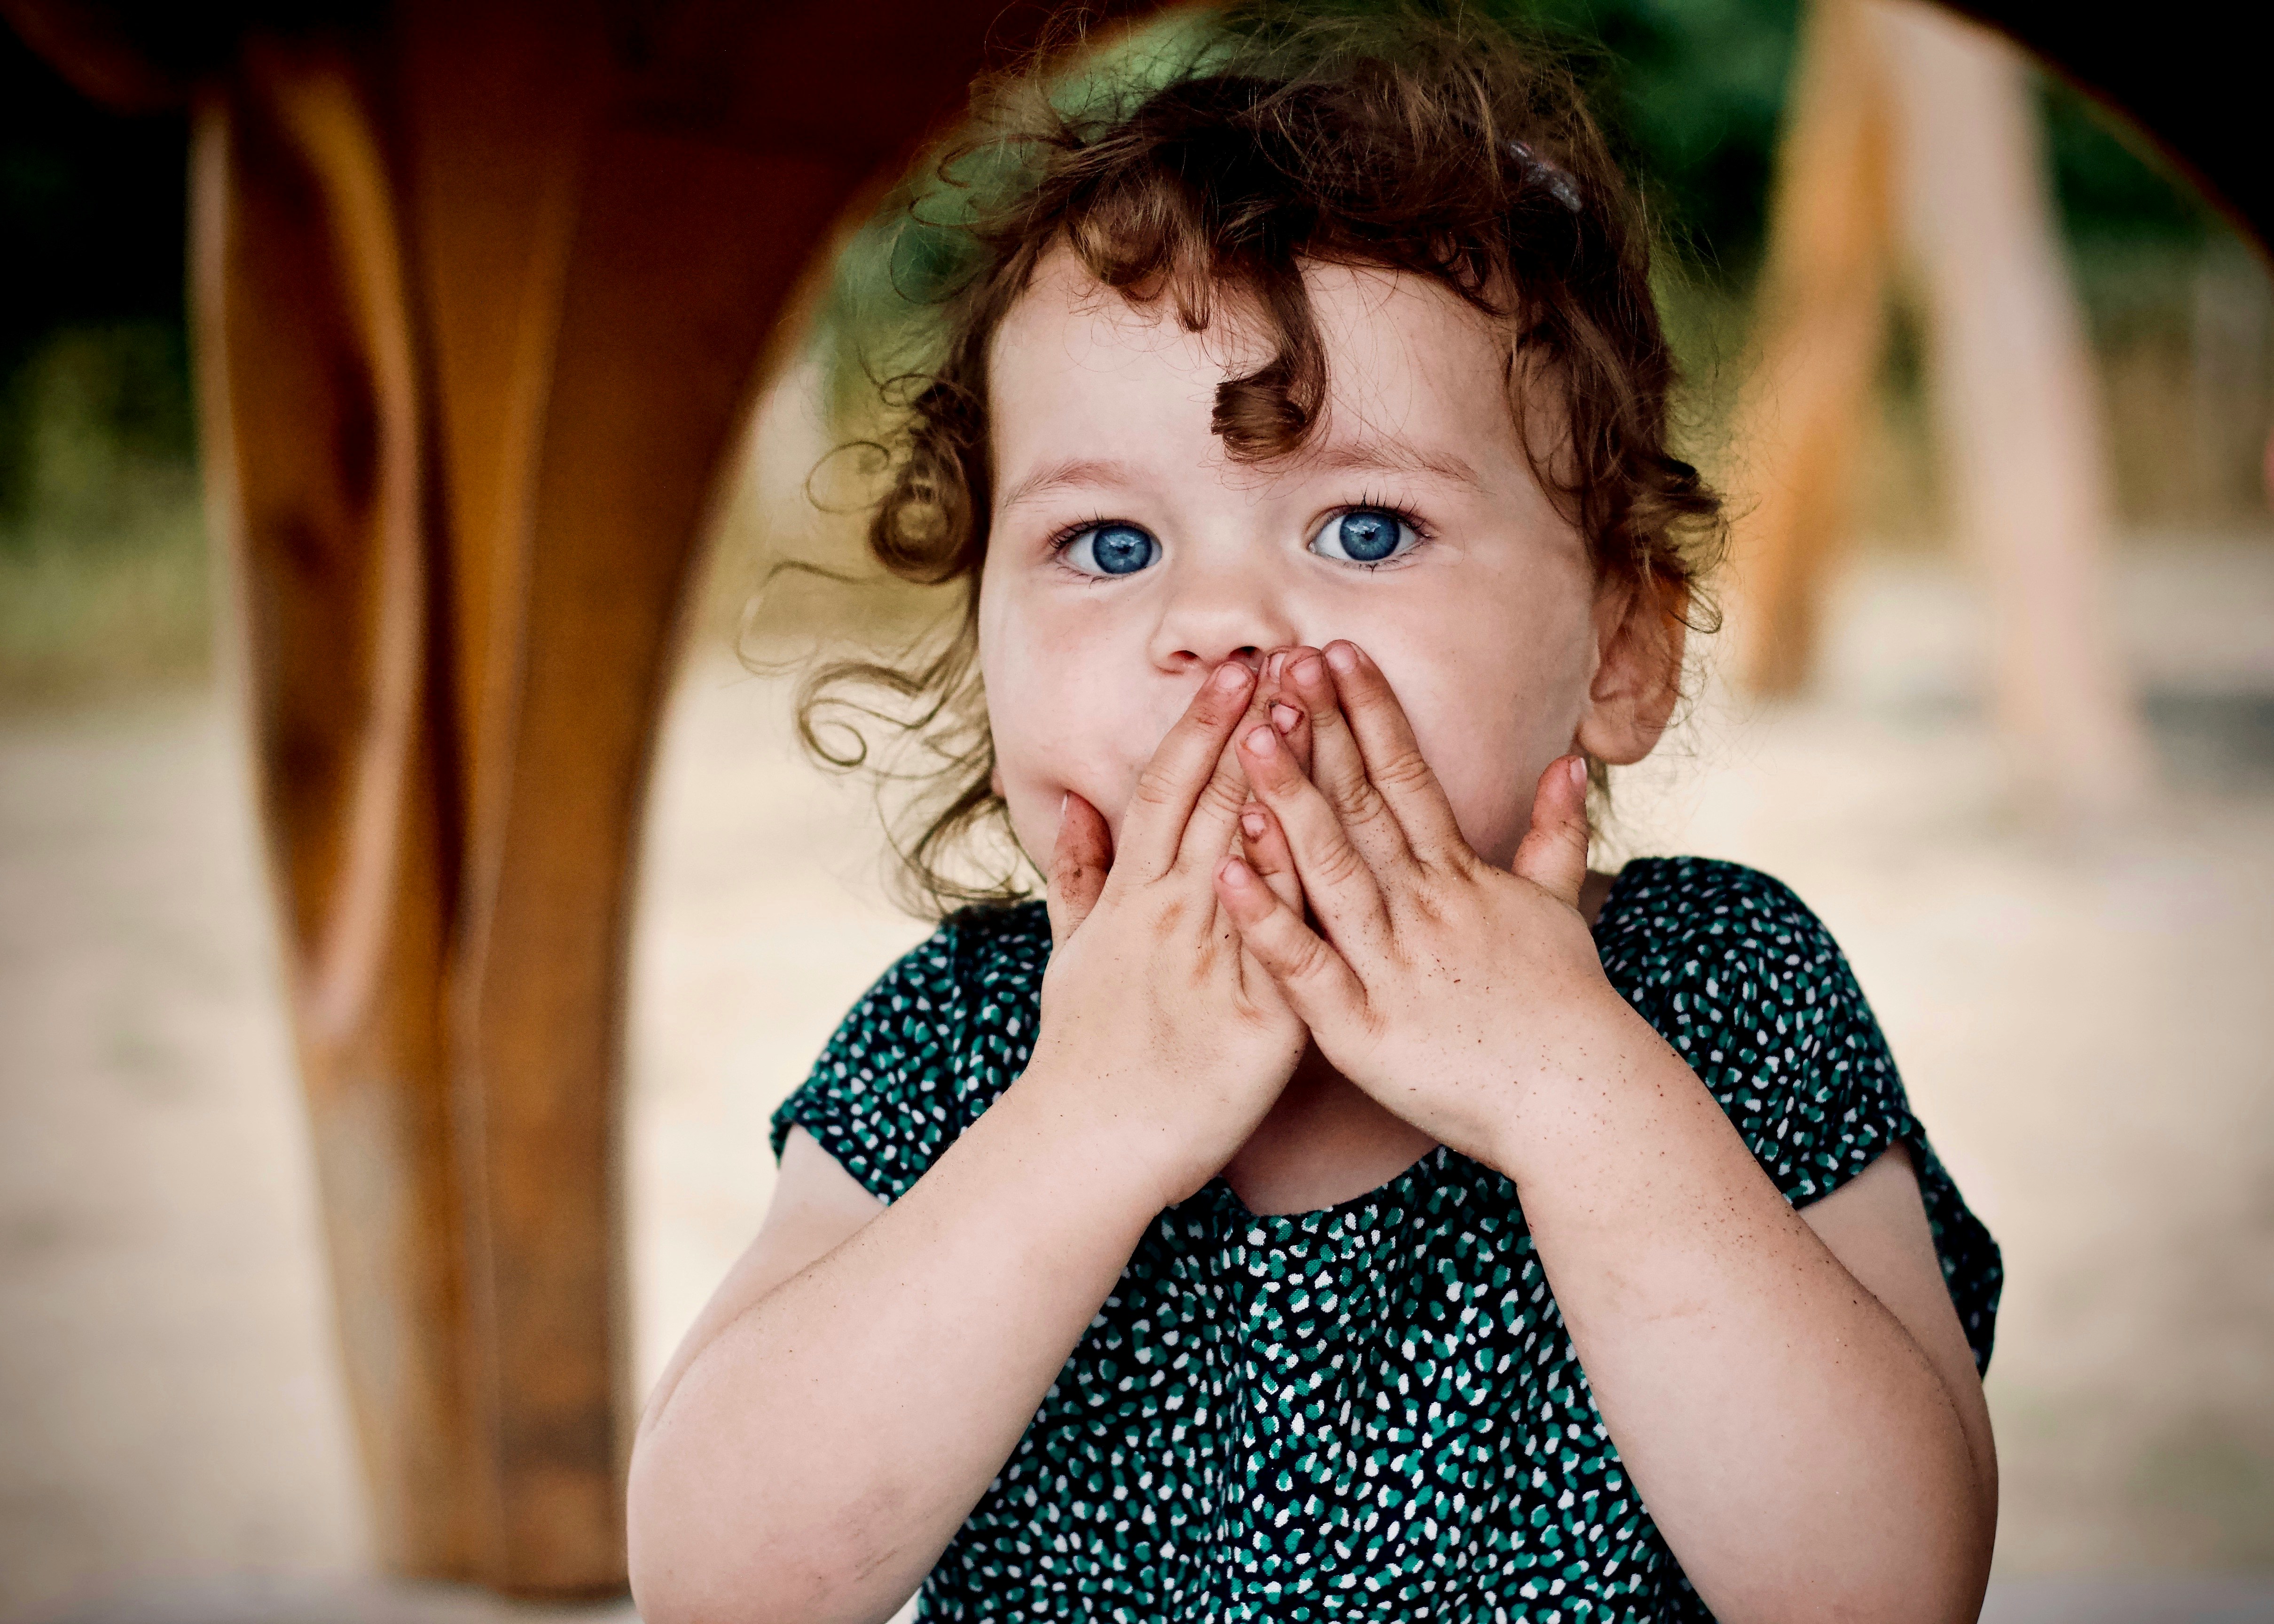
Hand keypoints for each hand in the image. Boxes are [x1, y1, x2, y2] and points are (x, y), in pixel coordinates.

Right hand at [1025, 659, 1308, 1206]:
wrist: (1088, 1148)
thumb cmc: (1084, 1053)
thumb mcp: (1069, 954)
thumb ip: (1078, 876)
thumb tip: (1072, 806)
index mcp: (1131, 899)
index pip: (1168, 790)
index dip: (1201, 726)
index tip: (1235, 669)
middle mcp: (1168, 917)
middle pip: (1216, 804)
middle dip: (1254, 727)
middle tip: (1291, 658)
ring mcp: (1211, 965)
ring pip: (1254, 854)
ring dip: (1286, 780)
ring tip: (1316, 714)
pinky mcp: (1257, 1022)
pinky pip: (1288, 948)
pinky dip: (1300, 890)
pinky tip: (1327, 837)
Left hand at [1211, 642, 1639, 1169]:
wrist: (1579, 1103)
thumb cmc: (1564, 1008)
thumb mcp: (1560, 909)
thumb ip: (1554, 832)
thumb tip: (1569, 760)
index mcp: (1460, 879)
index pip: (1407, 776)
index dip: (1370, 711)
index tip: (1336, 650)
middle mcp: (1424, 910)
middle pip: (1362, 807)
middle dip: (1320, 732)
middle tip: (1278, 664)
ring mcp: (1391, 968)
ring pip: (1329, 873)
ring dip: (1286, 804)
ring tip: (1246, 739)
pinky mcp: (1361, 1030)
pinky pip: (1303, 967)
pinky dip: (1266, 920)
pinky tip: (1226, 873)